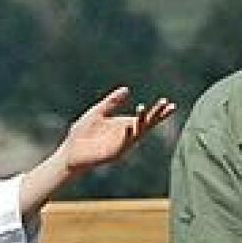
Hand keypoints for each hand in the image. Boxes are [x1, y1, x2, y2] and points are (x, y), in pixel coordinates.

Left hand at [59, 87, 177, 175]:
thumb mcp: (98, 112)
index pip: (146, 118)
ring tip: (143, 107)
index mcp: (125, 125)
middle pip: (146, 124)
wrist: (70, 152)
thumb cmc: (83, 133)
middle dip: (156, 115)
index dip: (159, 112)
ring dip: (140, 121)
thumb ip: (112, 102)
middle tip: (166, 104)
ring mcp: (121, 145)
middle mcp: (126, 136)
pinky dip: (126, 134)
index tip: (171, 104)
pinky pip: (122, 143)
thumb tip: (126, 89)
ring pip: (136, 133)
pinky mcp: (112, 153)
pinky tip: (129, 125)